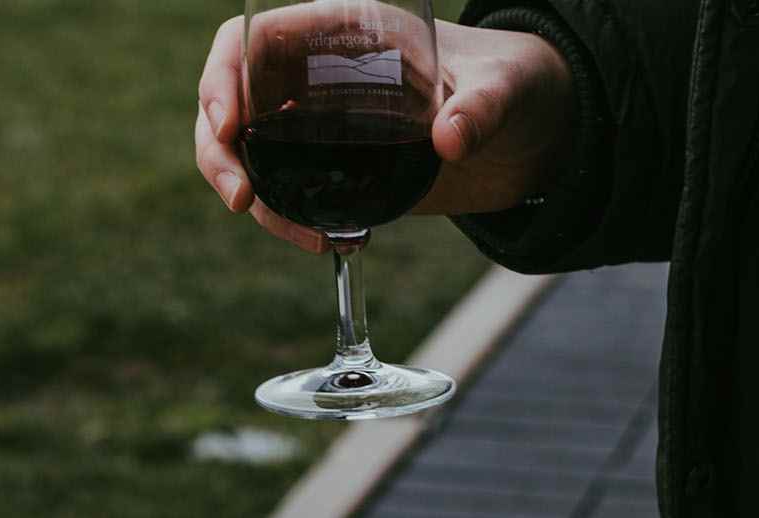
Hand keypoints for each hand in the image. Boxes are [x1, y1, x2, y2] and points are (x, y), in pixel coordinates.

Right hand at [195, 16, 575, 252]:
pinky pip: (289, 192)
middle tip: (239, 199)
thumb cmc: (520, 83)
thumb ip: (483, 107)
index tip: (229, 125)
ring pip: (254, 155)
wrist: (538, 131)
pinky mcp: (339, 172)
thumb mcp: (508, 88)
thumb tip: (449, 140)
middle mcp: (320, 77)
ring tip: (307, 239)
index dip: (223, 78)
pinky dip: (293, 221)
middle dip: (221, 151)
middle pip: (234, 103)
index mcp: (342, 32)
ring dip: (259, 199)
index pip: (252, 42)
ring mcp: (324, 128)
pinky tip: (332, 243)